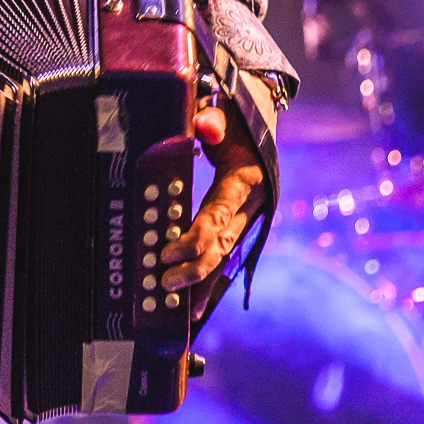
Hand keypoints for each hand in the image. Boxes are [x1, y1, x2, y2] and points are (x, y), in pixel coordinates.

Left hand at [161, 102, 265, 292]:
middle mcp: (249, 205)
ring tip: (180, 313)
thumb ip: (214, 119)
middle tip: (163, 284)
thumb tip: (205, 127)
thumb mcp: (226, 110)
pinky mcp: (238, 221)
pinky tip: (192, 305)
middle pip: (222, 245)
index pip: (218, 215)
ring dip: (201, 283)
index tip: (167, 252)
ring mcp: (246, 216)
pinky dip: (207, 277)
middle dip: (194, 269)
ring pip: (223, 256)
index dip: (194, 237)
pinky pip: (221, 253)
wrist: (261, 117)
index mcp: (245, 181)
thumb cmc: (236, 115)